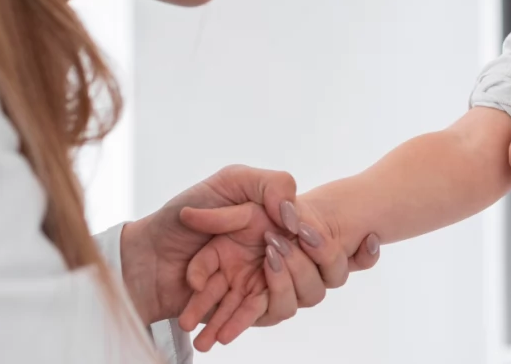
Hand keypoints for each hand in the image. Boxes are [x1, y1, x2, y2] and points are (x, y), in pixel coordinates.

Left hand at [178, 194, 380, 350]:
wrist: (141, 257)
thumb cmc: (182, 216)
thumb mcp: (228, 183)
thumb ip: (270, 186)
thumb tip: (295, 212)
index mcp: (280, 228)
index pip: (330, 243)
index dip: (357, 248)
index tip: (369, 240)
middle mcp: (276, 258)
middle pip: (320, 275)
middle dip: (306, 263)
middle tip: (276, 248)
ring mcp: (258, 285)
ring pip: (295, 299)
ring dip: (281, 288)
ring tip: (260, 272)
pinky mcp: (236, 307)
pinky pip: (252, 318)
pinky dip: (239, 322)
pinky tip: (224, 328)